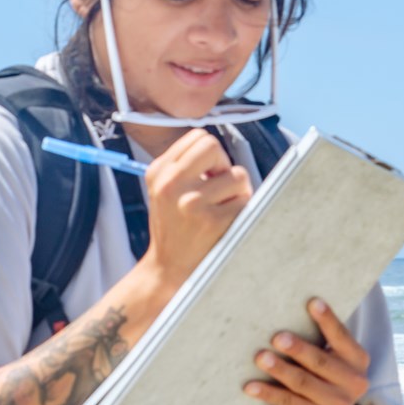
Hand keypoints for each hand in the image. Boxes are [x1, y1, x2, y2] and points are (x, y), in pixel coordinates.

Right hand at [142, 129, 250, 284]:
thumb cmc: (174, 225)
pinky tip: (226, 222)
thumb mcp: (165, 189)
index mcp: (158, 171)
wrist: (168, 268)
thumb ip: (185, 164)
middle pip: (213, 146)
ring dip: (237, 191)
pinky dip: (242, 209)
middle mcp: (170, 184)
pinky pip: (245, 200)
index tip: (207, 175)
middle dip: (224, 165)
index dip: (210, 155)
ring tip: (222, 207)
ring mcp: (191, 203)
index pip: (198, 136)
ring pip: (238, 175)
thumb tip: (220, 150)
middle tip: (219, 187)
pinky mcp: (212, 221)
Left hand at [244, 299, 370, 404]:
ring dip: (279, 369)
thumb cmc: (321, 375)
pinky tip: (250, 386)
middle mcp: (353, 383)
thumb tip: (287, 312)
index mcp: (358, 360)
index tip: (312, 302)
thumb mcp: (331, 358)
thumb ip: (321, 340)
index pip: (341, 337)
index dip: (327, 320)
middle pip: (320, 362)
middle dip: (298, 349)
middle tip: (277, 337)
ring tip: (260, 357)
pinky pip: (287, 402)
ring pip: (302, 383)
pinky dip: (267, 393)